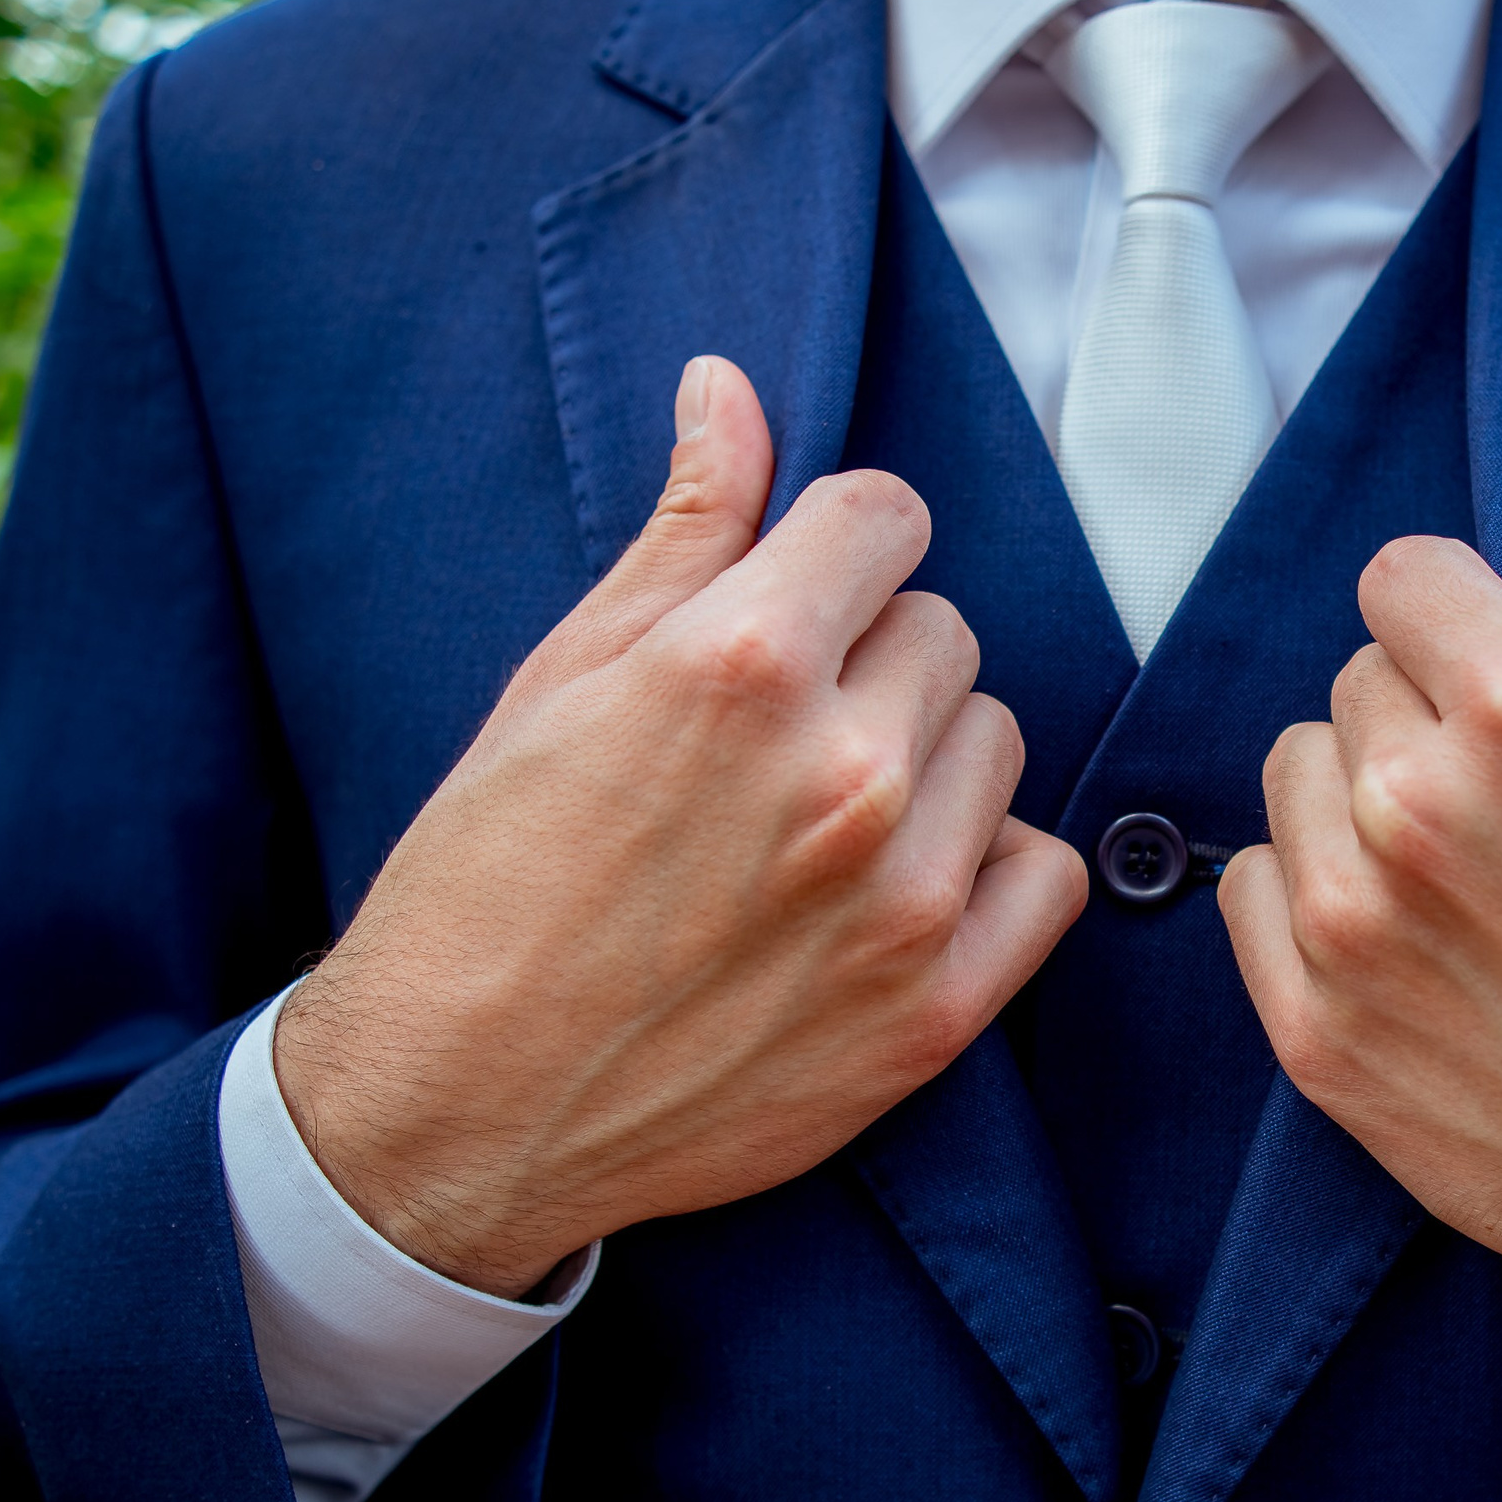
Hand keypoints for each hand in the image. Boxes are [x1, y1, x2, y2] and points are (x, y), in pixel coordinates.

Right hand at [275, 358, 1089, 1297]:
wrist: (455, 1111)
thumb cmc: (485, 884)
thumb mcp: (560, 683)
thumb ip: (680, 533)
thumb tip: (728, 390)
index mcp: (742, 665)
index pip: (885, 518)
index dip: (838, 548)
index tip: (804, 595)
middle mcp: (845, 773)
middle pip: (944, 630)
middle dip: (871, 657)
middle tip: (777, 734)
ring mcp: (903, 899)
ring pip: (996, 741)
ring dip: (929, 759)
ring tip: (822, 818)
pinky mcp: (936, 1010)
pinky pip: (1046, 875)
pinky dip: (990, 869)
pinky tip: (896, 886)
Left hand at [1219, 420, 1501, 1368]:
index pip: (1401, 576)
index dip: (1460, 614)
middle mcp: (1417, 808)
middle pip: (1353, 677)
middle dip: (1424, 710)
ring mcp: (1353, 930)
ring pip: (1293, 779)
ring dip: (1359, 801)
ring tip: (1468, 873)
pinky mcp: (1317, 1036)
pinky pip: (1251, 895)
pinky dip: (1313, 898)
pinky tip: (1413, 940)